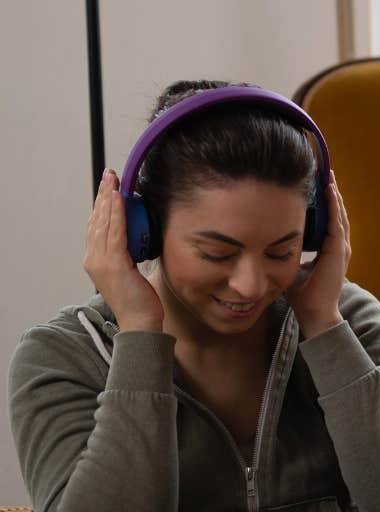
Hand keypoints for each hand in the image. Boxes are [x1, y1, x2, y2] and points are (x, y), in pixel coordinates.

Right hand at [84, 169, 162, 332]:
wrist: (139, 322)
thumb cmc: (139, 301)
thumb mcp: (131, 273)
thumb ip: (128, 256)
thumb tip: (138, 241)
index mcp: (95, 260)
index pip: (96, 226)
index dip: (100, 205)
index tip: (107, 187)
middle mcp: (93, 259)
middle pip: (96, 220)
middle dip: (102, 195)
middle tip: (109, 175)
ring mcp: (101, 261)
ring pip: (104, 222)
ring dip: (108, 198)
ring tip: (113, 180)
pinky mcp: (114, 264)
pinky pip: (115, 233)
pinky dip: (115, 213)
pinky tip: (118, 198)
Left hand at [287, 171, 349, 336]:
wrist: (315, 313)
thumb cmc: (303, 295)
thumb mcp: (292, 267)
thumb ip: (286, 253)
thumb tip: (270, 241)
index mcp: (328, 250)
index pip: (328, 220)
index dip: (324, 202)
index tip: (316, 184)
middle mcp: (338, 247)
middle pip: (336, 213)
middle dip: (330, 192)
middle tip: (324, 171)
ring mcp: (340, 248)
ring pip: (338, 214)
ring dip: (334, 194)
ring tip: (328, 175)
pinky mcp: (338, 251)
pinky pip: (336, 222)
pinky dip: (334, 205)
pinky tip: (329, 190)